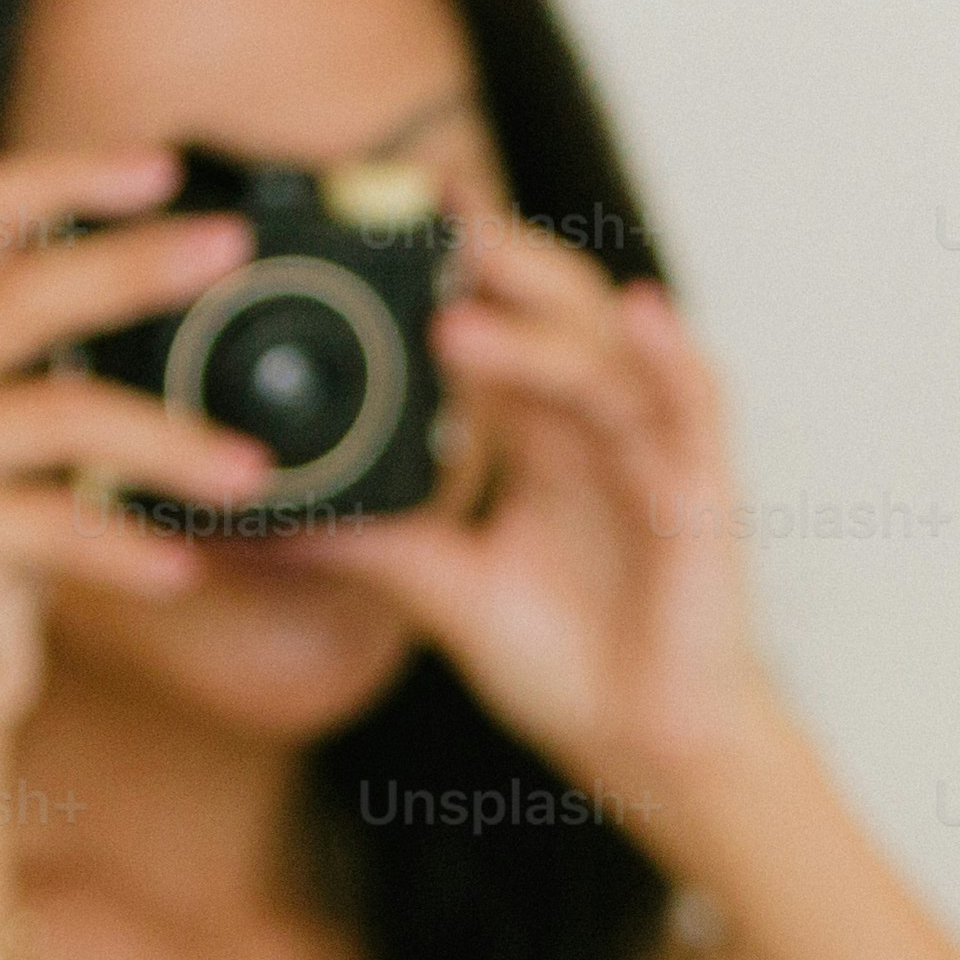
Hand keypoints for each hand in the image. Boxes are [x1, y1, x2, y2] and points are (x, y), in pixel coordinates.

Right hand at [0, 146, 275, 748]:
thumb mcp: (13, 437)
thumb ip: (57, 361)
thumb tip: (188, 280)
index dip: (62, 177)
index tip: (162, 163)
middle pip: (20, 293)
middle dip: (133, 263)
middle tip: (228, 250)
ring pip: (55, 415)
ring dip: (169, 438)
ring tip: (255, 468)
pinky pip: (47, 524)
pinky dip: (125, 543)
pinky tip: (184, 566)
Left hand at [285, 208, 781, 814]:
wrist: (649, 755)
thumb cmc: (567, 669)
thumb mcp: (442, 592)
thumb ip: (365, 543)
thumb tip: (255, 515)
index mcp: (542, 439)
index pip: (495, 327)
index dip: (450, 270)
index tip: (380, 218)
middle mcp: (597, 429)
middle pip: (551, 310)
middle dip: (494, 254)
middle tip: (422, 203)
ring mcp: (654, 454)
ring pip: (601, 354)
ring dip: (536, 322)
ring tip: (462, 291)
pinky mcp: (704, 494)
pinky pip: (697, 407)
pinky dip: (674, 355)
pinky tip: (644, 312)